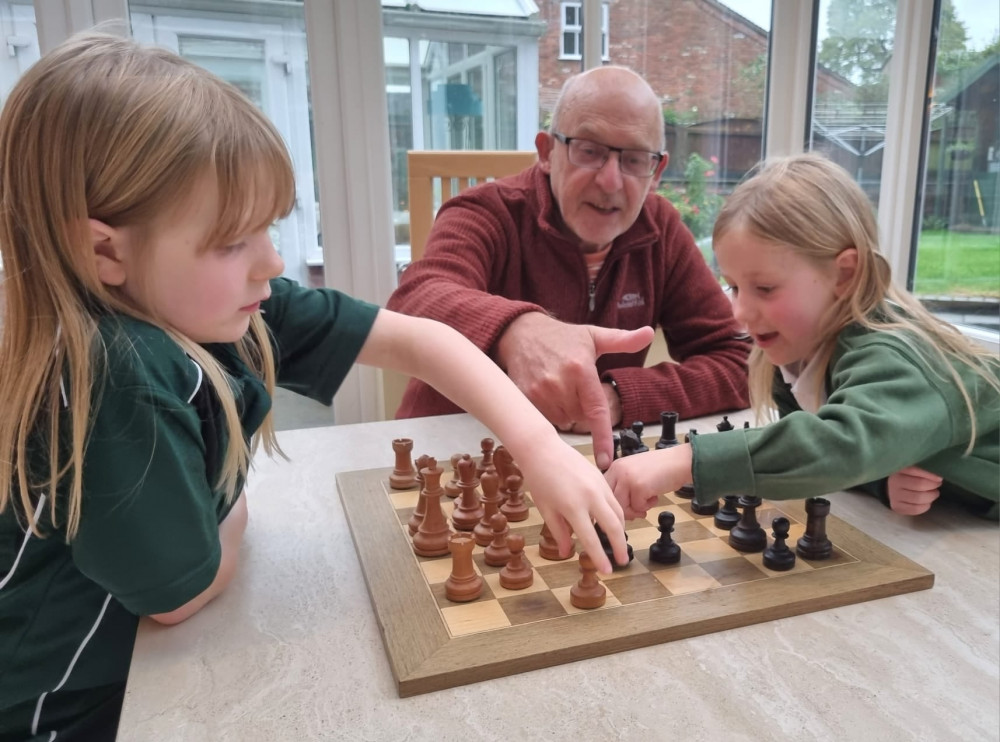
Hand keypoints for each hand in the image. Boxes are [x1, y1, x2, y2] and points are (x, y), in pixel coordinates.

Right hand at [496, 313, 652, 468]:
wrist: (520, 333)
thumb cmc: (560, 337)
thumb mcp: (593, 336)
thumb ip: (622, 340)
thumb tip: (648, 334)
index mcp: (581, 370)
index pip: (596, 411)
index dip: (602, 438)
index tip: (605, 460)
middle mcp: (560, 383)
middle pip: (578, 418)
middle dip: (580, 409)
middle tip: (573, 388)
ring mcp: (539, 392)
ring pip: (561, 420)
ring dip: (563, 412)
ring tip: (557, 388)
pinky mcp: (524, 398)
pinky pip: (542, 418)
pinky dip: (547, 412)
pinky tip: (545, 394)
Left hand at [516, 440, 626, 573]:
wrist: (542, 448)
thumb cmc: (539, 479)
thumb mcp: (546, 509)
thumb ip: (559, 532)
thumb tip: (567, 553)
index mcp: (573, 507)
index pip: (591, 539)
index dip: (600, 558)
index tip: (607, 571)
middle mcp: (590, 497)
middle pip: (614, 527)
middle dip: (620, 546)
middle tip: (623, 562)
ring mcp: (598, 485)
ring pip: (618, 512)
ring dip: (621, 530)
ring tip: (619, 543)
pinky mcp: (601, 476)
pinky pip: (614, 499)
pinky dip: (616, 513)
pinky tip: (612, 522)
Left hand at [604, 444, 692, 519]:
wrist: (680, 462)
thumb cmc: (662, 469)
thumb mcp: (636, 473)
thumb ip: (624, 487)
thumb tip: (617, 509)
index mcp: (615, 466)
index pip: (604, 491)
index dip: (614, 503)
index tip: (624, 509)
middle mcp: (618, 470)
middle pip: (611, 500)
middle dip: (625, 510)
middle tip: (638, 511)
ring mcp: (627, 478)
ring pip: (621, 506)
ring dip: (636, 510)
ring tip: (647, 502)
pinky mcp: (638, 486)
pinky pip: (637, 507)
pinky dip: (647, 506)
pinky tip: (655, 496)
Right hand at [887, 466, 941, 514]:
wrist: (894, 489)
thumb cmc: (908, 477)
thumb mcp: (913, 469)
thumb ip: (923, 469)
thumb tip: (938, 477)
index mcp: (898, 469)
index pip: (914, 470)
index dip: (929, 475)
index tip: (939, 478)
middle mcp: (894, 482)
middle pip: (919, 485)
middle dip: (933, 486)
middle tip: (937, 485)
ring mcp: (894, 495)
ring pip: (919, 498)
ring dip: (931, 496)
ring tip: (933, 493)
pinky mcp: (896, 507)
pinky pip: (916, 509)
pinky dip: (926, 506)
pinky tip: (927, 502)